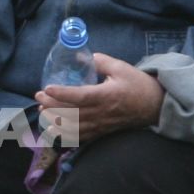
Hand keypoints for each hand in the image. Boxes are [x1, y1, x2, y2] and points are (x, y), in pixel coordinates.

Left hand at [34, 54, 164, 144]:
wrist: (155, 106)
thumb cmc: (138, 85)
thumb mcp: (121, 68)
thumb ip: (100, 62)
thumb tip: (83, 57)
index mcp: (105, 96)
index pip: (79, 96)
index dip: (61, 93)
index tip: (47, 88)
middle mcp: (101, 113)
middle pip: (71, 113)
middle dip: (51, 106)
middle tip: (39, 97)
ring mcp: (101, 125)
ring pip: (73, 127)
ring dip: (55, 121)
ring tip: (42, 113)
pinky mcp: (102, 132)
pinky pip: (80, 137)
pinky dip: (65, 135)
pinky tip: (54, 129)